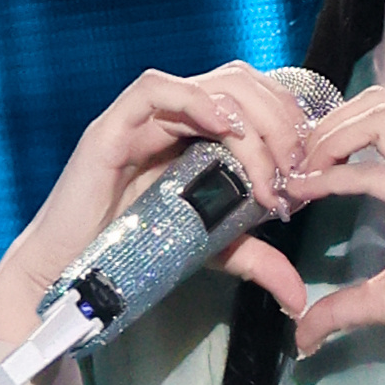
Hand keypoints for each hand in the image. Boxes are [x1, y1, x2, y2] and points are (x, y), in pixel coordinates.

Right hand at [0, 63, 312, 344]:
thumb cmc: (137, 254)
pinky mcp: (112, 128)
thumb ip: (258, 262)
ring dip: (252, 119)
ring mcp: (142, 119)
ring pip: (210, 85)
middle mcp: (174, 118)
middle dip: (281, 120)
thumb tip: (299, 299)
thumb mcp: (213, 252)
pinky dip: (196, 101)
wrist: (74, 276)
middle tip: (297, 169)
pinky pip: (155, 91)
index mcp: (200, 133)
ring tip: (271, 164)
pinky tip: (225, 130)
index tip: (310, 168)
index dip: (290, 121)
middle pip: (240, 84)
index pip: (255, 98)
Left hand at [289, 87, 384, 384]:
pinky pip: (376, 173)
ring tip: (298, 176)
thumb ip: (344, 306)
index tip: (300, 170)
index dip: (335, 132)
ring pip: (379, 118)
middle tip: (293, 167)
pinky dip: (333, 177)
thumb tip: (300, 335)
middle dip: (326, 125)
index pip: (384, 118)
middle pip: (378, 103)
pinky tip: (306, 195)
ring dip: (328, 139)